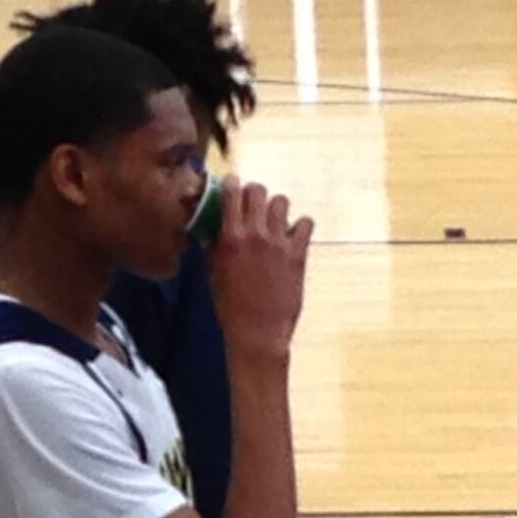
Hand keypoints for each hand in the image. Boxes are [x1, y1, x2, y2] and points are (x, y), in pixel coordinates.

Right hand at [205, 178, 312, 358]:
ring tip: (273, 223)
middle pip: (258, 191)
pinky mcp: (298, 254)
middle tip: (253, 206)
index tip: (232, 187)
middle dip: (254, 194)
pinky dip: (299, 226)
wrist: (258, 333)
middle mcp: (255, 235)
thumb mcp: (214, 274)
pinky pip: (305, 223)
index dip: (232, 185)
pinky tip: (292, 238)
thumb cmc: (231, 307)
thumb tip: (211, 229)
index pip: (232, 192)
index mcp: (230, 238)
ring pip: (282, 202)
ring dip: (276, 209)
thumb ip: (214, 246)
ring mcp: (279, 243)